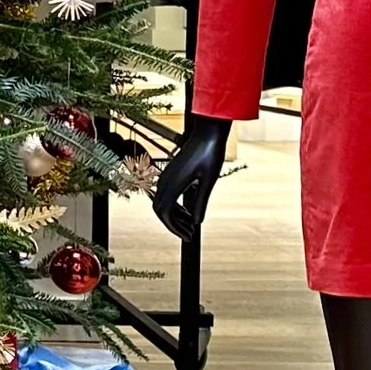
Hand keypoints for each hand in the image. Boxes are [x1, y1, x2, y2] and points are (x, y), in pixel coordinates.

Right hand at [149, 115, 230, 241]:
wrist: (207, 132)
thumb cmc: (210, 154)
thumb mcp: (208, 181)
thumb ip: (200, 202)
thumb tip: (196, 221)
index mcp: (172, 184)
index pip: (165, 213)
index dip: (175, 228)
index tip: (188, 237)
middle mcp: (165, 181)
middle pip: (160, 210)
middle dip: (173, 224)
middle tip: (189, 234)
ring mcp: (166, 176)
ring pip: (163, 202)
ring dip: (174, 216)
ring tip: (189, 225)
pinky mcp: (171, 173)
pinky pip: (167, 194)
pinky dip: (175, 206)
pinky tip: (187, 210)